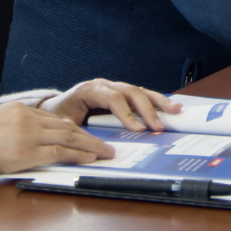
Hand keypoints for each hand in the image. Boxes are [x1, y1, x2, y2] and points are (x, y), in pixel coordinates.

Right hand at [0, 101, 116, 178]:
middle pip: (67, 126)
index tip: (88, 137)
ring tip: (105, 154)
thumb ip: (18, 129)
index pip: (55, 119)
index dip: (75, 130)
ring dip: (90, 147)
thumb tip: (39, 143)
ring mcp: (27, 134)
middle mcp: (26, 118)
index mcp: (20, 109)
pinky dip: (77, 155)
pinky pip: (58, 153)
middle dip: (89, 138)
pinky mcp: (25, 152)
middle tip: (106, 146)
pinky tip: (90, 159)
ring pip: (68, 138)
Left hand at [41, 79, 180, 131]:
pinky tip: (170, 107)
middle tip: (157, 126)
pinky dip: (156, 102)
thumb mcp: (64, 124)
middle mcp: (105, 85)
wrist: (56, 107)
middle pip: (130, 92)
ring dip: (158, 101)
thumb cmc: (59, 115)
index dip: (126, 113)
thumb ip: (76, 132)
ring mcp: (115, 88)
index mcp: (89, 90)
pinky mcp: (122, 95)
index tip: (137, 130)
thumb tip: (89, 144)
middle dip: (146, 109)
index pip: (112, 98)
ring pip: (140, 91)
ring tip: (174, 110)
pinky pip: (141, 96)